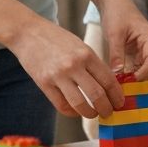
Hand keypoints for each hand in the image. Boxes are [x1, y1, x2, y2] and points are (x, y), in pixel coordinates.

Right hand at [10, 16, 124, 118]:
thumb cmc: (56, 38)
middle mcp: (74, 65)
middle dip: (106, 108)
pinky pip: (61, 105)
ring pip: (80, 104)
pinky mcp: (44, 83)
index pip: (108, 80)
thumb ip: (92, 63)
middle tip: (109, 112)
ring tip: (93, 114)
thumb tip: (107, 85)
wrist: (28, 32)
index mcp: (86, 53)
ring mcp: (58, 75)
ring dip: (90, 113)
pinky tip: (76, 111)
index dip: (116, 95)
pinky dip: (71, 112)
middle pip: (97, 95)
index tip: (119, 102)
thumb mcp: (79, 45)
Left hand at [98, 0, 147, 79]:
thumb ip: (116, 54)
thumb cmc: (116, 12)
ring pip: (144, 69)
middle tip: (124, 89)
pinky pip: (136, 67)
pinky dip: (129, 74)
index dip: (144, 73)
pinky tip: (119, 80)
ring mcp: (144, 49)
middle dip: (140, 79)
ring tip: (121, 87)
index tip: (130, 82)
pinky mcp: (136, 52)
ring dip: (134, 78)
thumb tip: (117, 75)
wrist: (113, 1)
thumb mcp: (114, 33)